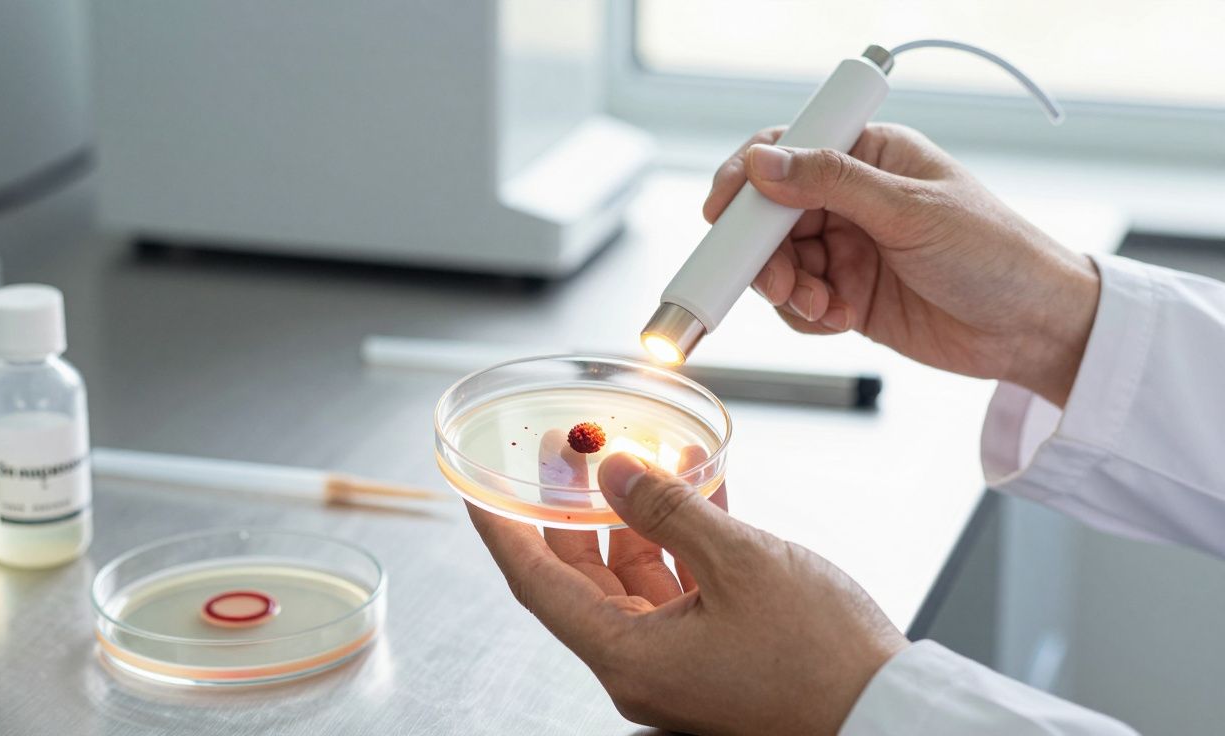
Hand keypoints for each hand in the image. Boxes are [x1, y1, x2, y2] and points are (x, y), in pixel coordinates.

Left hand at [467, 443, 907, 734]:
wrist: (890, 715)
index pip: (536, 585)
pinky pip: (678, 584)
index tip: (477, 489)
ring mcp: (678, 661)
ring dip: (631, 512)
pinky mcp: (714, 652)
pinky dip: (679, 535)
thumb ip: (668, 509)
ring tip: (626, 454)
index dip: (502, 530)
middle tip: (562, 451)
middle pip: (581, 576)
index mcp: (629, 658)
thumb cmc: (824, 662)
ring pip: (632, 574)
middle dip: (568, 507)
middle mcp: (643, 665)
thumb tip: (613, 471)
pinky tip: (692, 484)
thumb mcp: (741, 564)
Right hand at [705, 123, 1099, 406]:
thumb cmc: (995, 254)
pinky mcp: (848, 294)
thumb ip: (832, 184)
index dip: (746, 178)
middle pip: (771, 215)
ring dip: (786, 288)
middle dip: (762, 250)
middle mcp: (853, 199)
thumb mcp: (911, 211)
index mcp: (870, 156)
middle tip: (776, 281)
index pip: (787, 151)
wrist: (1032, 329)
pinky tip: (838, 317)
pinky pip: (798, 302)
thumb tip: (765, 163)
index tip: (722, 212)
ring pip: (778, 263)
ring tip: (821, 304)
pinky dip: (806, 314)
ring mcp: (848, 248)